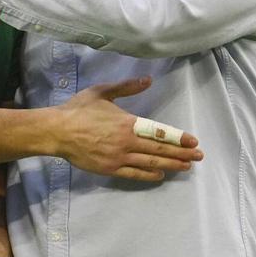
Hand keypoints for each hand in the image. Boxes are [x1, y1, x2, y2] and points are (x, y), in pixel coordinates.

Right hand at [55, 77, 202, 181]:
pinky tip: (160, 176)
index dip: (178, 138)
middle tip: (198, 157)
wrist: (57, 131)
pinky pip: (133, 174)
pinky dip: (148, 176)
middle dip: (181, 153)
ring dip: (170, 165)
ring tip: (186, 167)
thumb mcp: (103, 92)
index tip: (193, 141)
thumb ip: (127, 87)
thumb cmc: (79, 109)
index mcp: (127, 123)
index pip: (159, 132)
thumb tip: (148, 80)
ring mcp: (118, 158)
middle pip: (159, 150)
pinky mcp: (109, 169)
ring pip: (150, 164)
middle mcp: (126, 142)